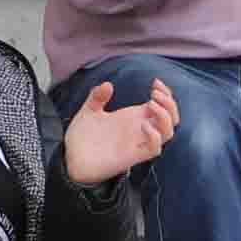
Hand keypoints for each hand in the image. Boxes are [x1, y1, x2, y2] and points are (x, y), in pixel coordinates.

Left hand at [61, 77, 178, 187]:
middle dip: (169, 103)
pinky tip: (142, 126)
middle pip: (171, 119)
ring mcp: (138, 143)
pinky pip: (154, 149)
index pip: (163, 106)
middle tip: (154, 93)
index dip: (166, 94)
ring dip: (165, 117)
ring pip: (168, 133)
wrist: (70, 159)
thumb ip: (97, 97)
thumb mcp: (88, 112)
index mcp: (134, 118)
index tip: (155, 82)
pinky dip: (155, 136)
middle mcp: (140, 130)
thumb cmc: (81, 138)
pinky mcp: (133, 156)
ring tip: (150, 104)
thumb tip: (108, 84)